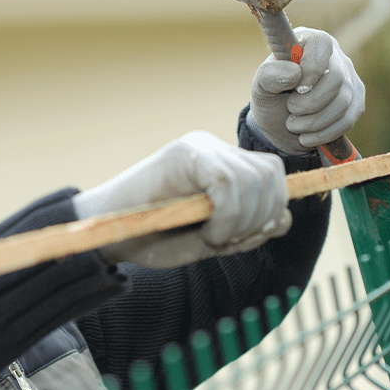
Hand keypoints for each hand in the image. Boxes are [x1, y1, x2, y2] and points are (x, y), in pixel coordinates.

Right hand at [72, 131, 291, 267]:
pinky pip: (227, 183)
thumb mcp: (212, 239)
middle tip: (229, 242)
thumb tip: (284, 218)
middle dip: (261, 217)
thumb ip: (248, 229)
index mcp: (222, 163)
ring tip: (214, 239)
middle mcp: (213, 147)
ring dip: (243, 221)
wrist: (106, 238)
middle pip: (270, 174)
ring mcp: (197, 147)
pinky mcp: (182, 155)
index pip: (272, 175)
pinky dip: (229, 216)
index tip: (245, 238)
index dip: (272, 208)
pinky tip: (209, 233)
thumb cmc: (153, 238)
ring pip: (253, 179)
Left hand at [248, 28, 364, 154]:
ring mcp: (350, 79)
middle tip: (290, 109)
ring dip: (314, 121)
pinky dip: (323, 133)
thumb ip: (269, 74)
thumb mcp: (260, 85)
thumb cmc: (271, 97)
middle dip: (309, 102)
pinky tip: (306, 137)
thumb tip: (294, 74)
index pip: (322, 44)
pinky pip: (347, 120)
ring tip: (293, 125)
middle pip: (336, 78)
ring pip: (343, 101)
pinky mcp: (356, 102)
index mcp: (310, 41)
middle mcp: (335, 56)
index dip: (310, 69)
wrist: (279, 125)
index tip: (293, 88)